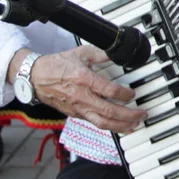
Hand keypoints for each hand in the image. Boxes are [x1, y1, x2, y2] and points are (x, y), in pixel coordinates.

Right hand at [20, 45, 144, 132]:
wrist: (35, 78)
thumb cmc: (57, 65)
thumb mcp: (81, 52)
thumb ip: (102, 54)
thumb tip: (118, 52)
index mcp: (84, 80)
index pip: (110, 91)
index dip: (125, 94)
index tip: (133, 94)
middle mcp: (82, 97)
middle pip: (109, 112)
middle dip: (129, 115)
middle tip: (142, 114)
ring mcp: (78, 108)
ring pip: (102, 123)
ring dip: (121, 126)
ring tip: (135, 125)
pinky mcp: (75, 114)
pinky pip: (94, 123)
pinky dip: (109, 127)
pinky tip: (119, 127)